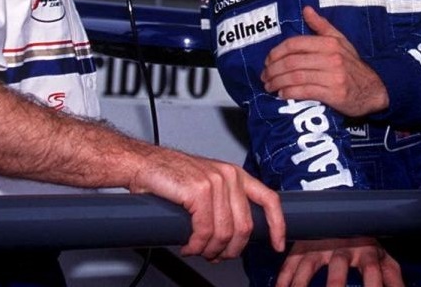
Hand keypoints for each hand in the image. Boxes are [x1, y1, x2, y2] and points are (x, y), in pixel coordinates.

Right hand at [130, 148, 284, 260]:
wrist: (143, 164)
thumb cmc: (170, 177)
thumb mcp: (207, 186)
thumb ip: (225, 204)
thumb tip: (236, 235)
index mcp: (236, 175)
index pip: (269, 199)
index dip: (277, 226)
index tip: (277, 244)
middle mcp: (229, 176)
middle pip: (245, 226)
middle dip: (231, 250)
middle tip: (215, 256)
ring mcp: (215, 182)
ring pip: (224, 232)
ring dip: (209, 250)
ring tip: (197, 250)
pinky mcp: (199, 190)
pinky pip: (205, 231)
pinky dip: (196, 245)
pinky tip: (188, 245)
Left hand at [262, 6, 388, 116]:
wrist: (374, 89)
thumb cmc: (353, 65)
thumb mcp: (341, 41)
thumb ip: (322, 26)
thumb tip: (306, 9)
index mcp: (330, 43)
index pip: (295, 44)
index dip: (276, 52)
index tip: (268, 61)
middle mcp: (331, 58)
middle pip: (292, 61)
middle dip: (273, 70)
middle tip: (264, 76)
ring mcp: (333, 76)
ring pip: (296, 77)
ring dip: (277, 82)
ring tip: (269, 86)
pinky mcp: (334, 94)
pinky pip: (305, 92)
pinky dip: (290, 92)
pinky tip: (282, 94)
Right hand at [275, 237, 403, 286]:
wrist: (343, 210)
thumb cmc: (365, 240)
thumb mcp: (382, 255)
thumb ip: (392, 276)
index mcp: (365, 249)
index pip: (372, 269)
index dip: (373, 284)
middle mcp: (342, 246)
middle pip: (339, 268)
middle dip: (336, 286)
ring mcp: (320, 246)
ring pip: (308, 266)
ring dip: (301, 286)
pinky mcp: (302, 247)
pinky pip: (290, 264)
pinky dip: (283, 279)